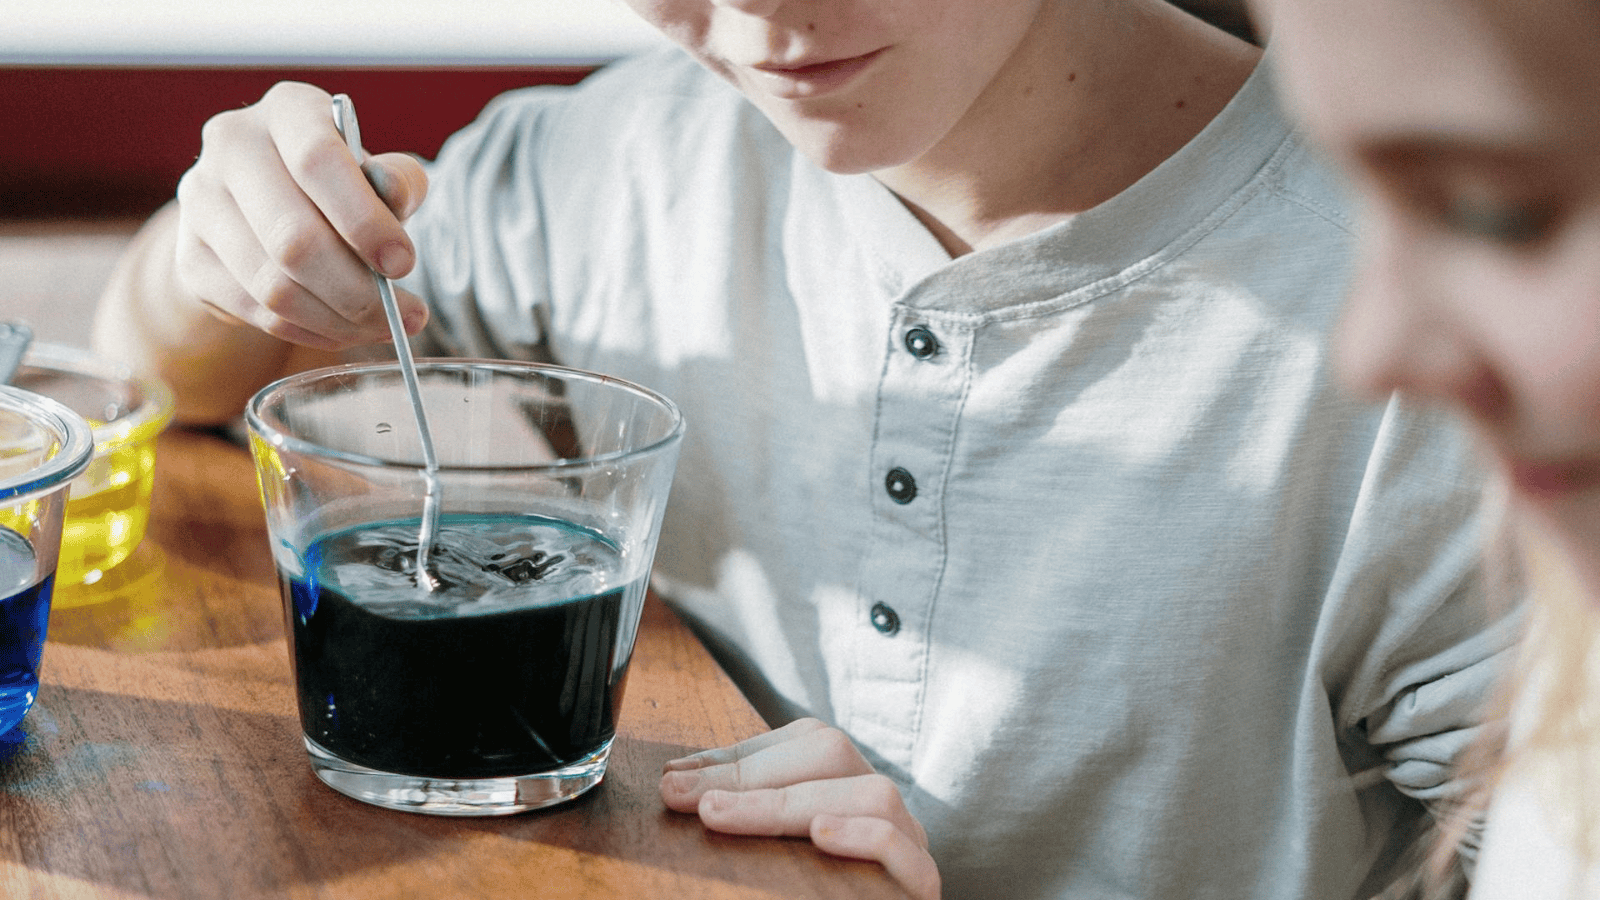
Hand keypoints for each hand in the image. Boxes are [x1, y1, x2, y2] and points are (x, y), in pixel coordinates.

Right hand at [173, 81, 430, 349]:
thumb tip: (394, 196)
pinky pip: (256, 311)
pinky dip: (310, 331)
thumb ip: (397, 181)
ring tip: (384, 326)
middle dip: (358, 290)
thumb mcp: (376, 171)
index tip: (404, 264)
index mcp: (286, 111)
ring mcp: (201, 203)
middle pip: (292, 238)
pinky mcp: (191, 259)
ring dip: (339, 320)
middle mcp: (231, 146)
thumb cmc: (338, 186)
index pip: (317, 161)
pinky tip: (345, 330)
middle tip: (407, 314)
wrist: (268, 208)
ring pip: (273, 286)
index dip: (364, 220)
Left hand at [660, 718, 940, 899]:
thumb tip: (676, 781)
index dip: (737, 757)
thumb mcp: (769, 849)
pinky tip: (820, 835)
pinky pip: (906, 849)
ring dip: (787, 803)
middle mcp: (882, 806)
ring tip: (719, 817)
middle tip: (682, 799)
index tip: (674, 779)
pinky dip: (863, 837)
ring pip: (872, 795)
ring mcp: (911, 843)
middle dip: (751, 775)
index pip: (803, 744)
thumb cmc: (796, 890)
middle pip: (834, 755)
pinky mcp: (923, 885)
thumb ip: (741, 810)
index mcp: (848, 786)